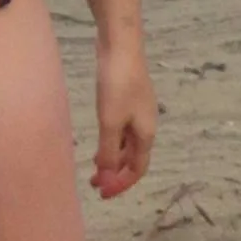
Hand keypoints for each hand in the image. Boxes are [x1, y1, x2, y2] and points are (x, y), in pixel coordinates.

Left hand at [91, 40, 156, 198]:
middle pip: (134, 158)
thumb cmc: (117, 85)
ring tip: (94, 167)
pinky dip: (111, 142)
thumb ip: (109, 152)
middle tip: (95, 184)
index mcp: (146, 134)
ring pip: (127, 144)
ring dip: (112, 158)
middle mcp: (146, 125)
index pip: (138, 169)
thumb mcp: (110, 123)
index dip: (121, 184)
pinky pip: (122, 130)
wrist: (121, 46)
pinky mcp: (127, 99)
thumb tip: (107, 178)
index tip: (102, 193)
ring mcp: (138, 112)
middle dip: (116, 174)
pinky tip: (99, 140)